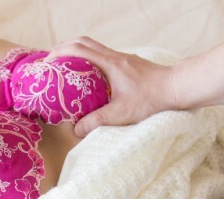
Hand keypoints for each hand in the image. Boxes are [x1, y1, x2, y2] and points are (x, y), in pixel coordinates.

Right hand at [49, 37, 176, 136]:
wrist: (177, 88)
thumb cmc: (152, 99)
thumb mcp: (122, 113)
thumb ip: (98, 121)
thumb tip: (76, 130)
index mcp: (109, 64)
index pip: (78, 50)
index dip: (59, 53)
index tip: (46, 63)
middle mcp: (114, 56)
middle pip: (83, 42)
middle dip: (64, 48)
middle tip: (51, 61)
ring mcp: (122, 58)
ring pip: (93, 46)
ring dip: (76, 52)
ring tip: (65, 66)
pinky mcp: (128, 64)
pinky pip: (102, 55)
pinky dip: (89, 59)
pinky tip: (88, 76)